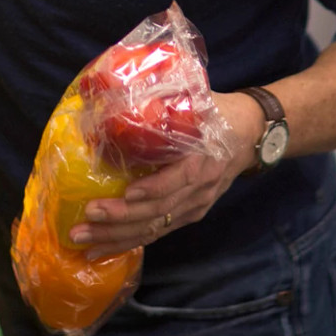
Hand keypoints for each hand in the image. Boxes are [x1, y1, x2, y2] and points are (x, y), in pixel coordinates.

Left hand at [69, 90, 263, 256]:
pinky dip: (128, 242)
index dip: (154, 188)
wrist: (251, 134)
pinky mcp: (189, 215)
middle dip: (120, 218)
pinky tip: (100, 249)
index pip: (179, 179)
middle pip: (160, 211)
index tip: (127, 192)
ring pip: (155, 228)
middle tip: (86, 217)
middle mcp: (200, 188)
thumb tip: (115, 85)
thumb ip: (166, 97)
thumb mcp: (198, 99)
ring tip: (83, 241)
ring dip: (117, 237)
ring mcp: (195, 205)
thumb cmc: (217, 112)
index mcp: (204, 157)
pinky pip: (157, 233)